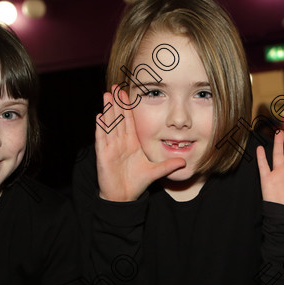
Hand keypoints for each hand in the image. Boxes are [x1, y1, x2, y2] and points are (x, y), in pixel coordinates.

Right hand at [95, 86, 184, 201]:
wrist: (124, 197)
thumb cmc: (136, 182)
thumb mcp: (155, 171)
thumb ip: (168, 165)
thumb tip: (184, 162)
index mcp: (132, 143)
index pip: (129, 121)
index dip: (128, 107)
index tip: (127, 93)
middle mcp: (120, 143)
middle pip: (118, 119)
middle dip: (116, 103)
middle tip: (115, 87)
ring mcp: (111, 148)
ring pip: (110, 125)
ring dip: (108, 110)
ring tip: (106, 95)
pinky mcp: (104, 156)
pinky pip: (102, 139)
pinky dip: (101, 128)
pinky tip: (99, 116)